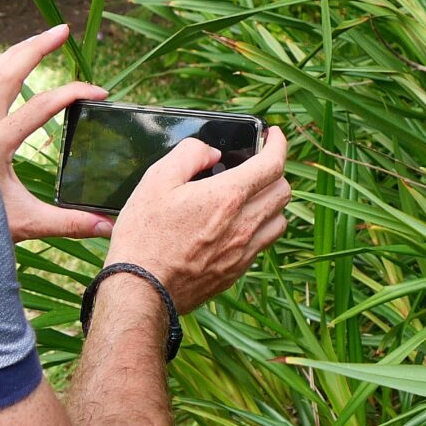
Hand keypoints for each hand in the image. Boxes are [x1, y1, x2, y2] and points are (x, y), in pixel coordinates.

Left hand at [0, 23, 114, 241]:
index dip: (74, 92)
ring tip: (42, 37)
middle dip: (37, 47)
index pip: (41, 106)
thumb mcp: (26, 224)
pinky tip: (9, 62)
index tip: (100, 93)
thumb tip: (109, 227)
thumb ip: (69, 222)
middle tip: (64, 29)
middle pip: (8, 72)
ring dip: (17, 51)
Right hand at [107, 126, 290, 312]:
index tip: (273, 135)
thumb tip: (212, 152)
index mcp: (227, 197)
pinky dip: (261, 227)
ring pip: (280, 218)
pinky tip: (238, 224)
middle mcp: (244, 223)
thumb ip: (189, 155)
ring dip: (271, 201)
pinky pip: (264, 242)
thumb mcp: (156, 181)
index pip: (273, 163)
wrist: (142, 289)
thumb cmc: (145, 235)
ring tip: (251, 196)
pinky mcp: (237, 270)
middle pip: (283, 190)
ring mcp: (244, 250)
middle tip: (256, 165)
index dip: (278, 143)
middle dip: (274, 171)